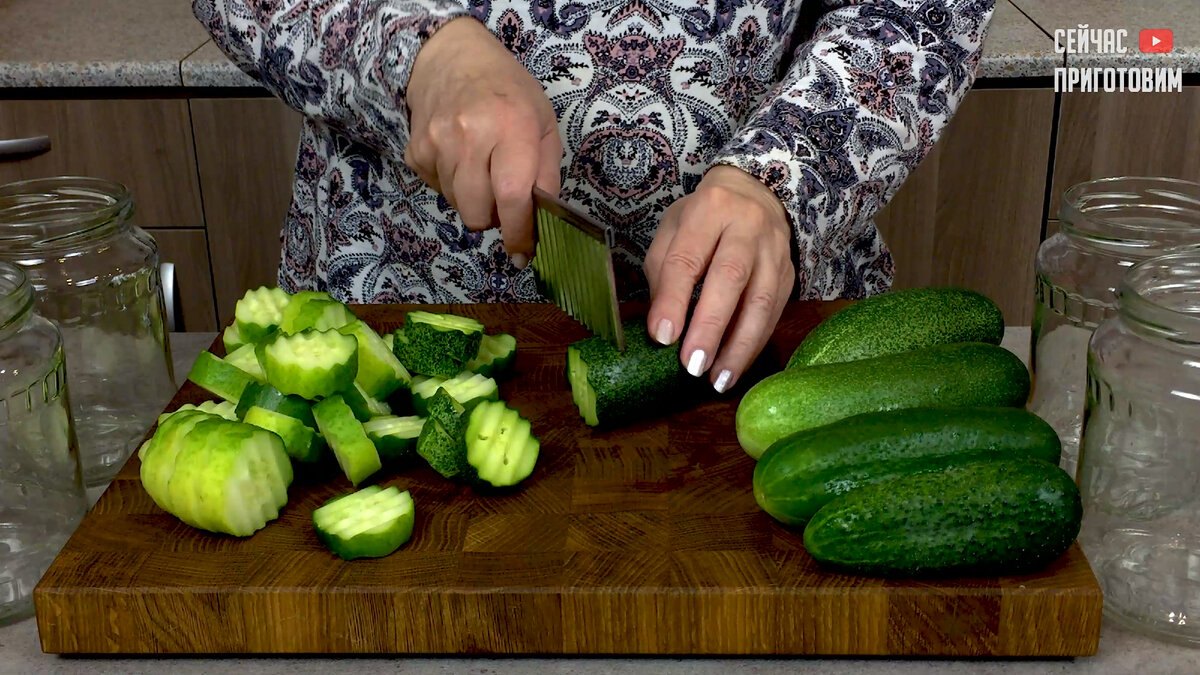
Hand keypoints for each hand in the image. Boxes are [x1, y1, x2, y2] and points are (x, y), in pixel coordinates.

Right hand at [405, 17, 561, 266]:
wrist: (451, 58)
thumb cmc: (509, 92)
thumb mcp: (544, 124)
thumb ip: (546, 174)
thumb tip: (542, 221)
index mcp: (511, 127)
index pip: (512, 196)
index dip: (518, 232)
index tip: (523, 253)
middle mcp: (470, 136)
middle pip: (478, 213)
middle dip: (495, 219)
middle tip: (505, 200)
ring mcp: (437, 144)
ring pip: (458, 206)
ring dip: (475, 202)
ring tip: (483, 170)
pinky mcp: (415, 151)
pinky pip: (438, 191)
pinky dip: (453, 187)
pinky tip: (461, 159)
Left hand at [644, 165, 794, 392]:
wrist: (756, 195)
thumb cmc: (704, 218)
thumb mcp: (673, 230)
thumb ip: (663, 273)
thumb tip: (663, 329)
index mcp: (710, 208)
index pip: (688, 257)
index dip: (673, 299)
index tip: (662, 336)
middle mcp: (748, 225)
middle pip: (730, 277)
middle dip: (710, 326)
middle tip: (692, 364)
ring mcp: (774, 250)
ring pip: (760, 300)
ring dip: (738, 346)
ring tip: (717, 380)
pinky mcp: (788, 273)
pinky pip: (773, 313)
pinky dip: (753, 344)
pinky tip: (734, 367)